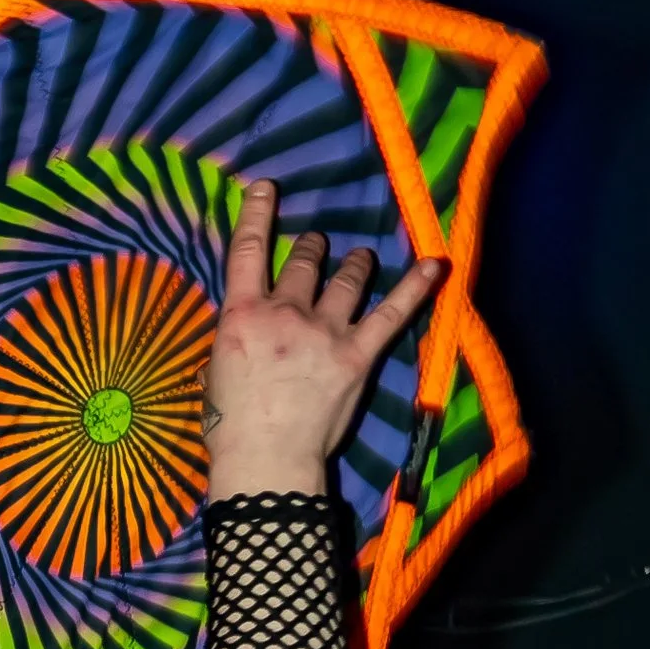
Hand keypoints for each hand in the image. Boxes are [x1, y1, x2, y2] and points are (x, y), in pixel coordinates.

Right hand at [203, 178, 446, 501]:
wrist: (265, 460)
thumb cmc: (230, 427)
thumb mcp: (214, 375)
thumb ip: (230, 344)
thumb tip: (241, 335)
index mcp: (241, 315)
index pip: (248, 251)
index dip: (258, 214)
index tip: (267, 189)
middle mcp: (285, 312)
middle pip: (305, 261)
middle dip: (313, 248)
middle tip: (317, 245)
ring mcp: (325, 330)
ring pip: (347, 277)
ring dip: (355, 263)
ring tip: (360, 257)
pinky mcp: (357, 354)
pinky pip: (393, 312)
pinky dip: (415, 287)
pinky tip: (435, 265)